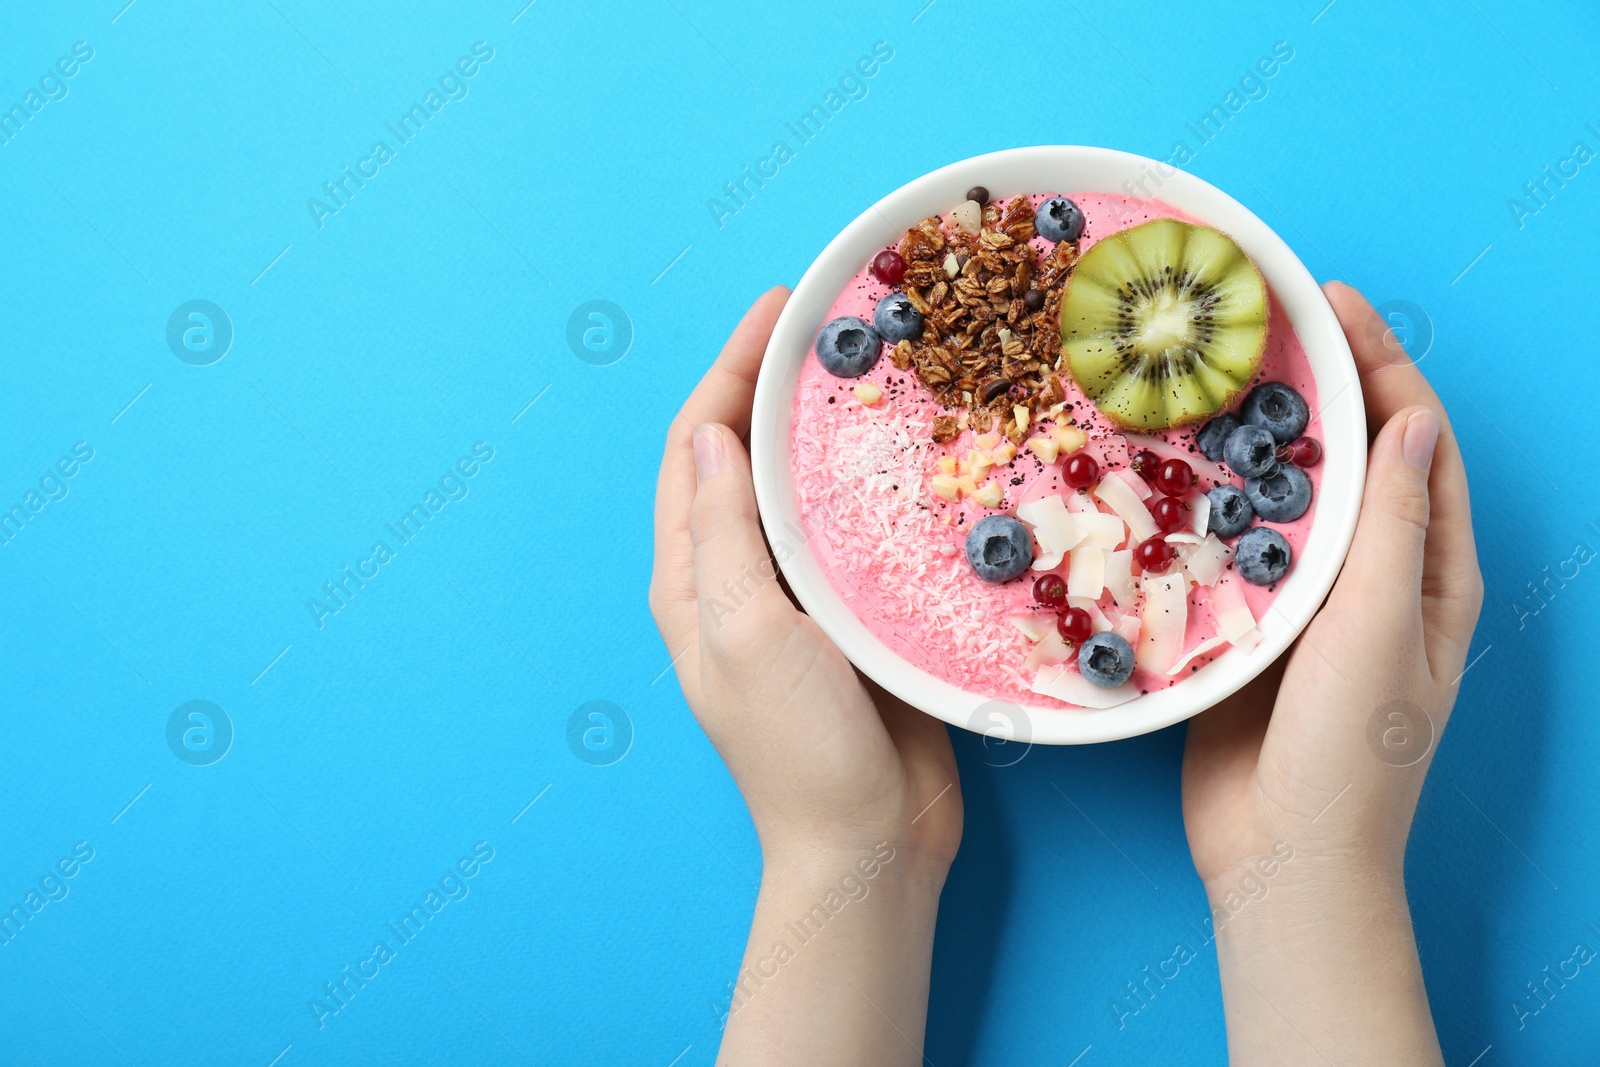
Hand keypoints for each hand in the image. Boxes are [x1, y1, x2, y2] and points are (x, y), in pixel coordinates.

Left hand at [649, 287, 961, 1065]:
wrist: (867, 844)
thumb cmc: (798, 746)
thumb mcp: (746, 630)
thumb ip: (724, 533)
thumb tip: (713, 432)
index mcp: (692, 579)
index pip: (696, 447)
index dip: (729, 371)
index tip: (778, 307)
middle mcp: (736, 578)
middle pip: (746, 454)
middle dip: (777, 383)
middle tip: (833, 322)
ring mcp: (796, 598)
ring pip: (801, 486)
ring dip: (825, 426)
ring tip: (875, 367)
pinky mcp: (852, 618)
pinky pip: (854, 530)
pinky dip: (871, 483)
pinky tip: (913, 454)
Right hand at [1180, 281, 1483, 1063]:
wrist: (1282, 856)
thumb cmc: (1352, 752)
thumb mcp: (1383, 630)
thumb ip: (1393, 528)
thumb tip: (1412, 420)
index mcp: (1430, 575)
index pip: (1414, 443)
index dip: (1380, 365)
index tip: (1329, 302)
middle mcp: (1375, 578)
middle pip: (1350, 457)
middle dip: (1317, 385)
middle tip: (1263, 322)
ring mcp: (1308, 604)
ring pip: (1285, 498)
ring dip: (1255, 438)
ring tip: (1211, 376)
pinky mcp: (1249, 630)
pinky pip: (1232, 551)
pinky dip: (1207, 503)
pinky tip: (1169, 470)